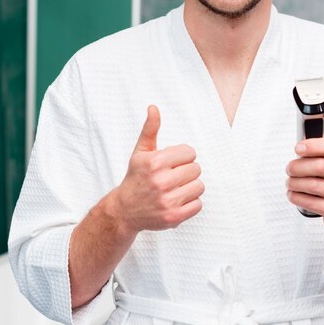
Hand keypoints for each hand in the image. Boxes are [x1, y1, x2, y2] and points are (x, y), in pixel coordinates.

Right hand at [112, 105, 203, 234]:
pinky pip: (198, 204)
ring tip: (175, 188)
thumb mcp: (140, 152)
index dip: (182, 157)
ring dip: (190, 187)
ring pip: (199, 186)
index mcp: (155, 162)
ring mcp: (168, 200)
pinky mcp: (174, 216)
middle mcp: (161, 181)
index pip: (190, 152)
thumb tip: (153, 108)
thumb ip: (150, 129)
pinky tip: (177, 200)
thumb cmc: (135, 178)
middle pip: (196, 169)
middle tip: (172, 177)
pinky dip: (190, 203)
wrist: (124, 210)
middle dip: (186, 171)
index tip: (172, 163)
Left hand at [286, 138, 323, 233]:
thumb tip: (299, 149)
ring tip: (290, 183)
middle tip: (289, 169)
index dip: (314, 145)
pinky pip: (310, 202)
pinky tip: (293, 194)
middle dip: (296, 167)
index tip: (298, 148)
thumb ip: (318, 156)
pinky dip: (295, 197)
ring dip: (293, 183)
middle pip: (319, 166)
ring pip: (312, 185)